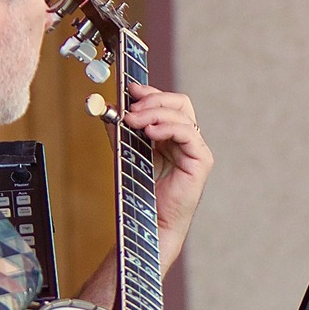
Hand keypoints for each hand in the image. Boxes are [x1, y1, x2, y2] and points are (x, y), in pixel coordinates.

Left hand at [121, 82, 212, 262]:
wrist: (150, 221)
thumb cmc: (142, 191)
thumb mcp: (126, 151)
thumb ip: (120, 130)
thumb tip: (107, 107)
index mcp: (171, 135)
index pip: (167, 103)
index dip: (150, 92)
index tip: (130, 89)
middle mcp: (186, 139)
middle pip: (179, 103)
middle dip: (153, 99)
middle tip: (131, 107)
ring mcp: (196, 149)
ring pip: (182, 115)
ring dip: (155, 113)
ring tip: (134, 121)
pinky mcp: (201, 160)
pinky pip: (188, 132)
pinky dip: (168, 127)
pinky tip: (150, 132)